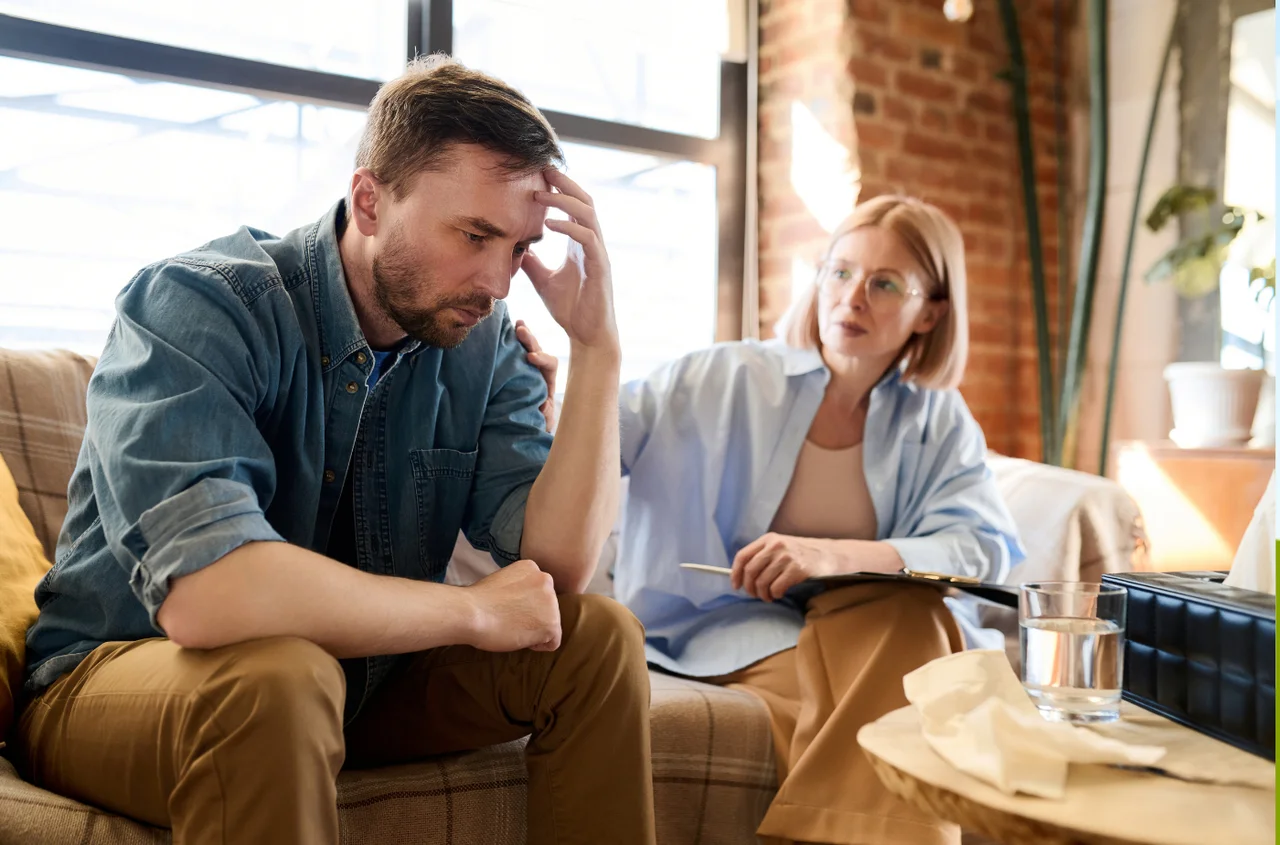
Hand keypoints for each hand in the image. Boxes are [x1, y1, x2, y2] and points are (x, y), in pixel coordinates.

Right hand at [464, 559, 561, 651]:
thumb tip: (524, 603)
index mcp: (532, 568)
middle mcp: (546, 580)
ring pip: (550, 624)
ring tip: (512, 628)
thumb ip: (519, 588)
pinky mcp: (552, 623)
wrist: (471, 613)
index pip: (538, 592)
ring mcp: (551, 602)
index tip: (508, 609)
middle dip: (532, 617)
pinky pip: (553, 642)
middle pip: (547, 607)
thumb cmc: (478, 602)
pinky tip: (519, 637)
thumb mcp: (502, 581)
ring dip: (533, 630)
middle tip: (509, 620)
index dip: (524, 606)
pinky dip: (538, 646)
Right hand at [515, 320, 557, 432]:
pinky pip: (513, 351)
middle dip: (530, 340)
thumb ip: (544, 414)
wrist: (525, 426)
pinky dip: (510, 341)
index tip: (531, 357)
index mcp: (547, 380)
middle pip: (537, 350)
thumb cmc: (536, 422)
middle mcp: (538, 370)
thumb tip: (541, 406)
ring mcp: (525, 367)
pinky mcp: (513, 368)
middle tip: (521, 331)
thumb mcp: (543, 420)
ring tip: (517, 324)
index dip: (542, 358)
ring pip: (526, 347)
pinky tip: (504, 330)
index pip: (549, 363)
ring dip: (522, 335)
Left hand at [521, 170, 618, 353]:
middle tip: (543, 168)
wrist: (587, 336)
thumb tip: (515, 246)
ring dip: (564, 200)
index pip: (573, 206)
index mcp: (580, 244)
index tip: (539, 174)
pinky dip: (569, 227)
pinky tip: (550, 223)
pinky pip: (587, 239)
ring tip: (541, 192)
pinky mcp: (600, 268)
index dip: (559, 188)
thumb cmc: (571, 310)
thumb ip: (533, 261)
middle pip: (584, 201)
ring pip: (588, 214)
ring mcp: (598, 254)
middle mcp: (592, 244)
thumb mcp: (543, 280)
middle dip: (565, 183)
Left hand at [731, 533, 835, 601]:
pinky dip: (774, 594)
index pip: (743, 556)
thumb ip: (762, 555)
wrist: (827, 556)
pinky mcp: (797, 569)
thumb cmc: (800, 554)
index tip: (736, 585)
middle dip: (749, 588)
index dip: (736, 573)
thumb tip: (741, 575)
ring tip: (768, 596)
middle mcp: (776, 546)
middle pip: (750, 571)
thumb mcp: (780, 547)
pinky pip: (776, 588)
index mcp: (768, 539)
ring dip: (763, 594)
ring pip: (762, 582)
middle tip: (754, 595)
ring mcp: (786, 557)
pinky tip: (778, 594)